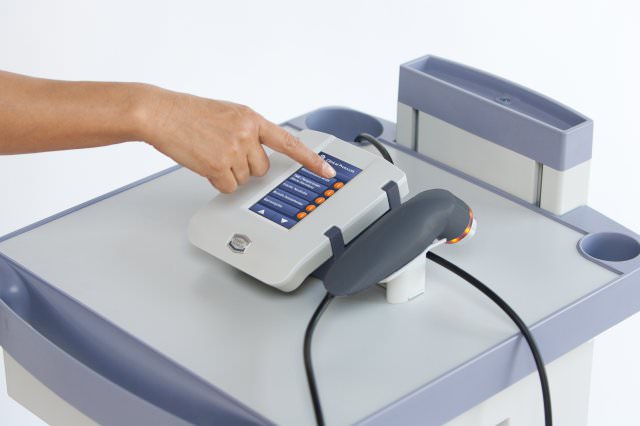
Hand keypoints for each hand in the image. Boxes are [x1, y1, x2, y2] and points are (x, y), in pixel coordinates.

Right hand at [140, 89, 335, 192]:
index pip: (289, 142)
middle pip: (262, 168)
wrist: (161, 113)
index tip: (327, 171)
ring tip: (209, 153)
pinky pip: (229, 186)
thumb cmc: (189, 114)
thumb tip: (259, 153)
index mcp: (252, 119)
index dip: (310, 160)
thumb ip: (248, 131)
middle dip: (245, 166)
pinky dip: (217, 180)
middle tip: (223, 151)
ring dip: (229, 173)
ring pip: (244, 179)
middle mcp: (247, 133)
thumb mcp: (228, 114)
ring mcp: (234, 149)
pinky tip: (204, 163)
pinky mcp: (219, 165)